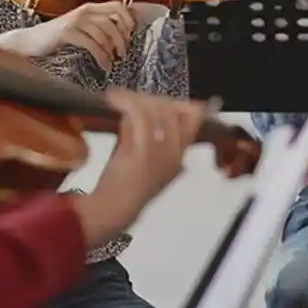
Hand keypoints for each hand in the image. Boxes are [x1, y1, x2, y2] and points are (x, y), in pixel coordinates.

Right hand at [0, 1, 137, 69]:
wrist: (30, 41)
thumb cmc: (56, 37)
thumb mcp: (80, 28)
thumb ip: (98, 27)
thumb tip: (121, 33)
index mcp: (89, 8)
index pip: (118, 6)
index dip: (128, 19)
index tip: (131, 35)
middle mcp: (84, 11)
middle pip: (113, 20)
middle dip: (122, 39)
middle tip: (123, 53)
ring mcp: (75, 21)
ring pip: (104, 33)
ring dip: (112, 50)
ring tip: (112, 62)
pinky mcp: (67, 32)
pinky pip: (92, 44)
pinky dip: (101, 57)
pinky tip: (103, 65)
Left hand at [75, 93, 205, 245]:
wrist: (113, 210)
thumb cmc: (122, 187)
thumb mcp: (140, 157)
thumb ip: (142, 132)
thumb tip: (138, 106)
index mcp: (178, 157)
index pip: (194, 119)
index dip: (179, 103)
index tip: (159, 97)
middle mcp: (175, 154)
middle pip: (174, 110)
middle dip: (152, 99)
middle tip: (131, 98)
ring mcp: (161, 153)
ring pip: (158, 110)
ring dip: (136, 99)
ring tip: (118, 97)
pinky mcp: (143, 152)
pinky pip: (140, 116)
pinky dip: (126, 103)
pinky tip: (114, 99)